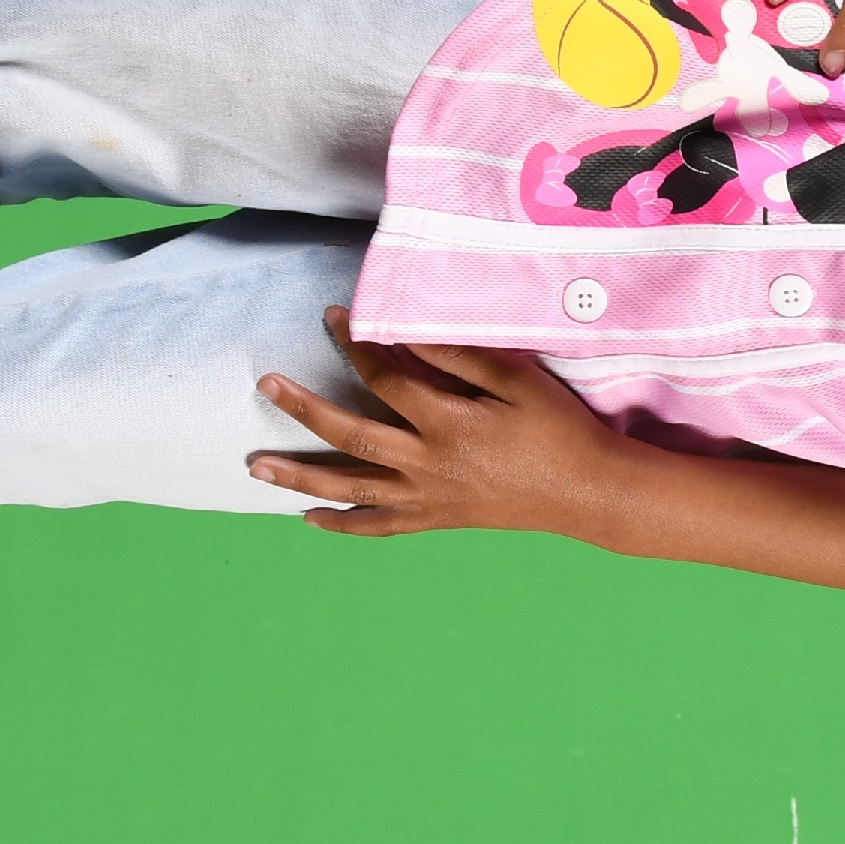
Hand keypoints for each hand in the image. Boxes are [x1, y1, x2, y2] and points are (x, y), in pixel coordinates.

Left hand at [252, 309, 666, 543]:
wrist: (589, 492)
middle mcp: (428, 464)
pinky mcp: (438, 519)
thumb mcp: (518, 381)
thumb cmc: (560, 430)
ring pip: (352, 488)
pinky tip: (310, 516)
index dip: (356, 345)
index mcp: (448, 423)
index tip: (335, 317)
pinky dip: (343, 523)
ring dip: (300, 476)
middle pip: (351, 434)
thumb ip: (459, 357)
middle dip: (303, 409)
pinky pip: (380, 526)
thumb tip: (404, 333)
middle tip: (266, 386)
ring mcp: (429, 498)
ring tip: (255, 467)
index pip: (386, 379)